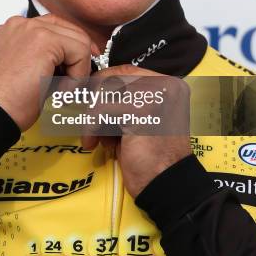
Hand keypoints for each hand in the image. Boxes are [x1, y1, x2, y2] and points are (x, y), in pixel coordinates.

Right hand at [0, 14, 97, 130]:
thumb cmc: (6, 102)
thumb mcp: (26, 71)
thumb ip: (47, 58)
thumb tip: (75, 60)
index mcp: (13, 30)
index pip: (55, 28)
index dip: (72, 49)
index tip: (79, 67)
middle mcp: (21, 24)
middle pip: (70, 30)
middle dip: (79, 57)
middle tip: (74, 84)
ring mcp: (32, 28)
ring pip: (79, 41)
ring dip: (78, 69)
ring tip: (61, 91)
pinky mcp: (44, 40)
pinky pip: (80, 51)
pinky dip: (78, 75)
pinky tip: (60, 91)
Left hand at [82, 64, 190, 197]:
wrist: (165, 185)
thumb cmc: (151, 158)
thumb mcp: (140, 120)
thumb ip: (125, 100)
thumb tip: (93, 88)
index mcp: (170, 85)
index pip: (127, 70)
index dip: (104, 82)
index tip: (89, 97)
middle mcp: (166, 85)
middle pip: (115, 76)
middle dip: (95, 97)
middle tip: (86, 116)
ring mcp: (156, 94)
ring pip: (106, 92)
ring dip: (92, 116)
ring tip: (94, 136)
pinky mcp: (141, 109)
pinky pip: (101, 108)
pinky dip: (91, 126)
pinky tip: (94, 143)